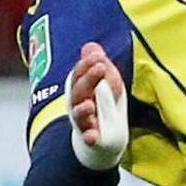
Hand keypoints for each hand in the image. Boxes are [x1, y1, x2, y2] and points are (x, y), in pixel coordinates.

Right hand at [66, 44, 128, 169]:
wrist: (105, 139)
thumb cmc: (104, 106)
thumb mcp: (107, 83)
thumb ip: (99, 66)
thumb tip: (91, 46)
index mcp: (81, 88)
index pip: (79, 74)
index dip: (86, 65)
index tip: (98, 56)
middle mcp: (78, 104)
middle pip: (79, 90)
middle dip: (88, 79)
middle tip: (101, 67)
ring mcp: (83, 122)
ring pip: (79, 115)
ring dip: (83, 109)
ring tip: (90, 104)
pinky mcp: (91, 138)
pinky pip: (88, 138)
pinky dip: (89, 137)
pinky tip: (92, 137)